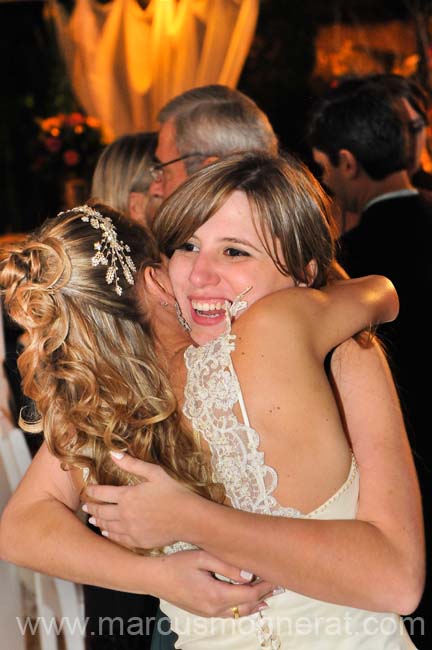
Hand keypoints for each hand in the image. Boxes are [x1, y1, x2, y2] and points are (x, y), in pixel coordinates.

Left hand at [83, 454, 200, 548]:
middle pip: (101, 511)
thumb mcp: (154, 473)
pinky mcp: (137, 541)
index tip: (87, 490)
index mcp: (127, 496)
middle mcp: (125, 514)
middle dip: (91, 508)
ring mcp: (130, 530)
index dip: (92, 491)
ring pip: (107, 526)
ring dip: (98, 522)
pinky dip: (109, 535)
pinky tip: (107, 532)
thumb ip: (132, 464)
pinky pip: (118, 539)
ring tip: (92, 519)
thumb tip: (113, 453)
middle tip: (85, 506)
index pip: (101, 493)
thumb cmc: (174, 492)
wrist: (188, 518)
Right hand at [152, 549, 274, 617]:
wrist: (155, 578)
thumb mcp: (202, 557)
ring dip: (256, 603)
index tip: (277, 576)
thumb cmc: (177, 564)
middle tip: (280, 584)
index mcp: (216, 594)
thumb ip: (227, 565)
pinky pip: (230, 614)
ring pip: (240, 613)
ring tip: (270, 594)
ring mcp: (209, 613)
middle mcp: (215, 609)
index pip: (250, 594)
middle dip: (265, 595)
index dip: (266, 586)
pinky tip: (249, 602)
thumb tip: (249, 574)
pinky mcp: (204, 613)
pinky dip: (243, 608)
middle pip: (248, 605)